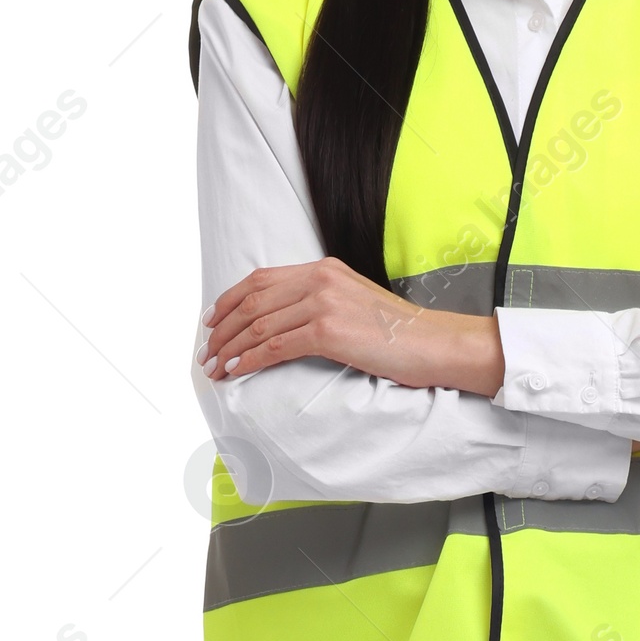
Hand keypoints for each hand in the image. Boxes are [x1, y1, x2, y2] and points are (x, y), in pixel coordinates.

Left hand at [198, 258, 503, 394]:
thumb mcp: (354, 304)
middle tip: (206, 352)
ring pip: (259, 325)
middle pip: (253, 301)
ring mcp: (323, 303)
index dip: (229, 300)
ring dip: (230, 349)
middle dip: (222, 329)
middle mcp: (320, 279)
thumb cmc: (397, 334)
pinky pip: (274, 346)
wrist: (433, 344)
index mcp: (324, 269)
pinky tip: (235, 371)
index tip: (212, 321)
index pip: (261, 279)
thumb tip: (285, 322)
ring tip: (214, 368)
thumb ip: (320, 302)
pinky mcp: (328, 331)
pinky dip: (249, 360)